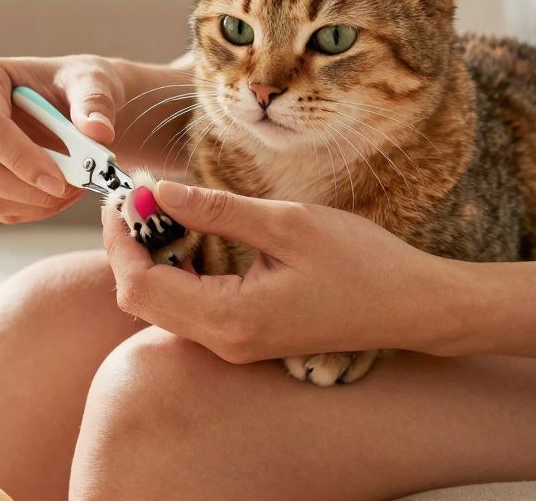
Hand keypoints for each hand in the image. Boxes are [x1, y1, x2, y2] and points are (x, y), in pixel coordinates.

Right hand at [0, 55, 124, 222]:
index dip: (21, 158)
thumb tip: (98, 131)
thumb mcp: (91, 80)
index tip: (59, 180)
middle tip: (74, 188)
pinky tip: (56, 194)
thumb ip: (95, 101)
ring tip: (73, 187)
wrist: (70, 104)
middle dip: (28, 188)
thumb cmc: (73, 85)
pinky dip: (31, 209)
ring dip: (34, 202)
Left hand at [102, 181, 463, 362]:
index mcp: (230, 318)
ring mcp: (234, 344)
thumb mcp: (286, 223)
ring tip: (162, 206)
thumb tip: (160, 191)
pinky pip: (189, 306)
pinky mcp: (245, 336)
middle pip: (141, 299)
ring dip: (152, 255)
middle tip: (140, 195)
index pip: (139, 285)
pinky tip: (189, 232)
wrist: (413, 307)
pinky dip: (177, 268)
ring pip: (162, 304)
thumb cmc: (362, 262)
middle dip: (130, 245)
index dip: (122, 238)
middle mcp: (224, 342)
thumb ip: (217, 210)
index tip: (126, 193)